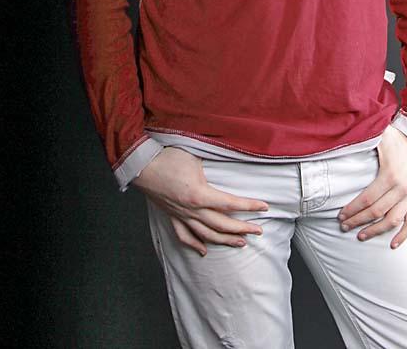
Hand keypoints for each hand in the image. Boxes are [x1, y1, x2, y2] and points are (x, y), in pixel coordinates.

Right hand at [132, 147, 268, 256]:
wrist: (142, 165)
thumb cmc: (168, 157)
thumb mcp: (196, 156)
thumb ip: (214, 161)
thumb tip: (232, 154)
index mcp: (200, 194)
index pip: (231, 203)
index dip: (249, 206)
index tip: (265, 207)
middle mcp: (192, 209)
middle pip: (222, 224)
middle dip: (243, 228)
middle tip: (259, 230)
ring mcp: (181, 215)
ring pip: (206, 234)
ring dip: (225, 240)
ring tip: (241, 242)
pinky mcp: (172, 217)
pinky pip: (184, 236)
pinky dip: (195, 245)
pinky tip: (205, 251)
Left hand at [337, 124, 406, 248]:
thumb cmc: (400, 139)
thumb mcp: (381, 136)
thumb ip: (364, 137)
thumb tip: (345, 135)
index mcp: (390, 175)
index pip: (367, 199)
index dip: (353, 209)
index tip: (341, 215)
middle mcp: (402, 189)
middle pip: (376, 212)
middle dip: (358, 220)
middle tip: (344, 226)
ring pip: (392, 220)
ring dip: (375, 231)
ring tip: (361, 235)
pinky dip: (404, 235)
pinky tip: (393, 244)